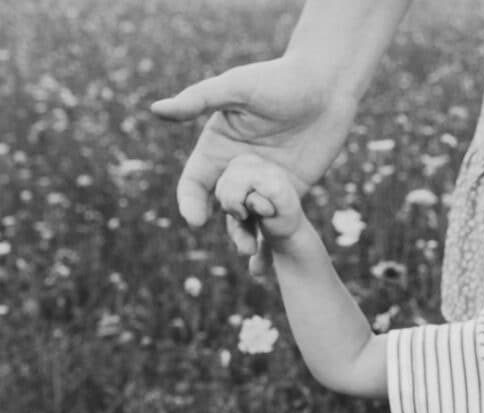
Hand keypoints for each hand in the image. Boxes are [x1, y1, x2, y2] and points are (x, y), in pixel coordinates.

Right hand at [151, 56, 356, 253]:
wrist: (327, 86)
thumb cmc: (279, 79)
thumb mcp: (237, 88)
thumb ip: (198, 100)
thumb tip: (156, 109)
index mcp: (217, 147)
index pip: (194, 182)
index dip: (191, 201)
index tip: (195, 218)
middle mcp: (237, 169)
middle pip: (222, 207)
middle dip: (228, 226)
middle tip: (242, 240)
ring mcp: (265, 182)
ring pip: (249, 219)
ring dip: (248, 238)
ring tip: (253, 253)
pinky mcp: (291, 191)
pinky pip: (278, 220)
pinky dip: (274, 241)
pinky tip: (274, 262)